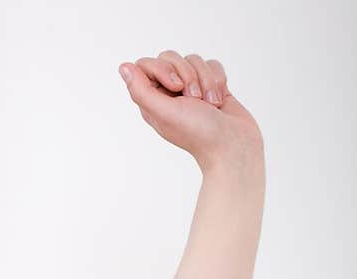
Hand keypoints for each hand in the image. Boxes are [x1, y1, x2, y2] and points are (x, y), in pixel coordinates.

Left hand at [119, 51, 263, 175]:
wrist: (232, 144)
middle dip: (188, 74)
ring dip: (206, 81)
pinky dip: (218, 80)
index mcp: (152, 101)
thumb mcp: (164, 112)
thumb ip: (140, 90)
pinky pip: (211, 64)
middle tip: (194, 99)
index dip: (163, 69)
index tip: (176, 88)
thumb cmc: (198, 132)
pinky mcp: (209, 85)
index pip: (145, 65)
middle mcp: (168, 93)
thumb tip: (123, 67)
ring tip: (210, 104)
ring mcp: (190, 88)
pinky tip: (219, 100)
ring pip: (193, 59)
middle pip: (170, 57)